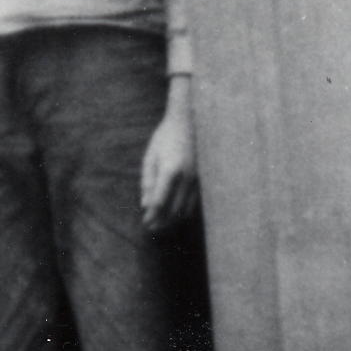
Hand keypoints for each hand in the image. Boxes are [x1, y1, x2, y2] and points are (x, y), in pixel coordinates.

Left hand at [140, 89, 197, 231]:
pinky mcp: (204, 178)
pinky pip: (195, 201)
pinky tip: (176, 213)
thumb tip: (145, 205)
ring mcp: (198, 178)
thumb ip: (147, 181)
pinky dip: (185, 210)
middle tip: (152, 229)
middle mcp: (186, 177)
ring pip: (187, 208)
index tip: (145, 223)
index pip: (160, 202)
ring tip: (163, 225)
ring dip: (174, 219)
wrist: (190, 121)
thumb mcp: (151, 156)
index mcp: (170, 170)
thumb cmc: (166, 137)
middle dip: (162, 222)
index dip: (152, 216)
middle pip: (174, 209)